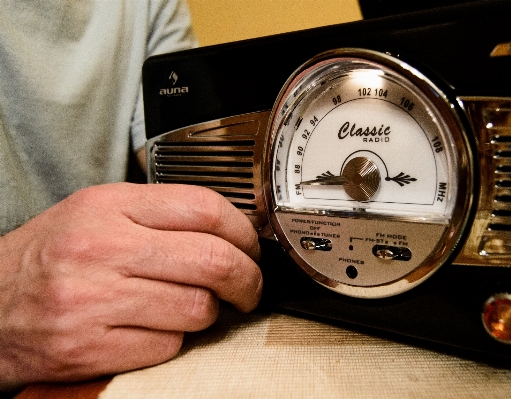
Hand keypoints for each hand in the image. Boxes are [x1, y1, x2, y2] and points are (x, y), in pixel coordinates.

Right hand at [0, 183, 261, 389]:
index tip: (251, 246)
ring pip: (197, 309)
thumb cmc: (48, 257)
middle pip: (213, 261)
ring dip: (210, 313)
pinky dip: (176, 340)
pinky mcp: (90, 349)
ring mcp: (94, 301)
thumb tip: (227, 229)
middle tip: (249, 287)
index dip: (244, 230)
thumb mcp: (94, 213)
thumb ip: (157, 215)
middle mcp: (102, 249)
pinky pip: (168, 346)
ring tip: (196, 307)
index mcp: (107, 207)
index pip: (204, 208)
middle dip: (248, 279)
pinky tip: (158, 328)